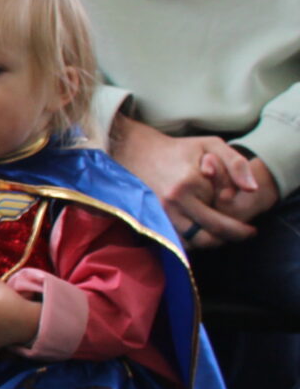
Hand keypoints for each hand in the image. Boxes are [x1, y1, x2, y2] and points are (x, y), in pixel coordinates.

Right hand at [109, 116, 268, 247]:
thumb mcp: (212, 146)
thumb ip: (237, 164)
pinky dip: (193, 243)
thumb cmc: (179, 149)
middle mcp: (173, 202)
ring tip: (224, 234)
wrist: (136, 152)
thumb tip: (252, 190)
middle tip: (246, 234)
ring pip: (194, 242)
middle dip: (233, 236)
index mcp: (189, 183)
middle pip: (211, 234)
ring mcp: (160, 213)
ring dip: (213, 242)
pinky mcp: (151, 220)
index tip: (251, 225)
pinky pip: (177, 242)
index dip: (239, 221)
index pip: (224, 213)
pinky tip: (202, 232)